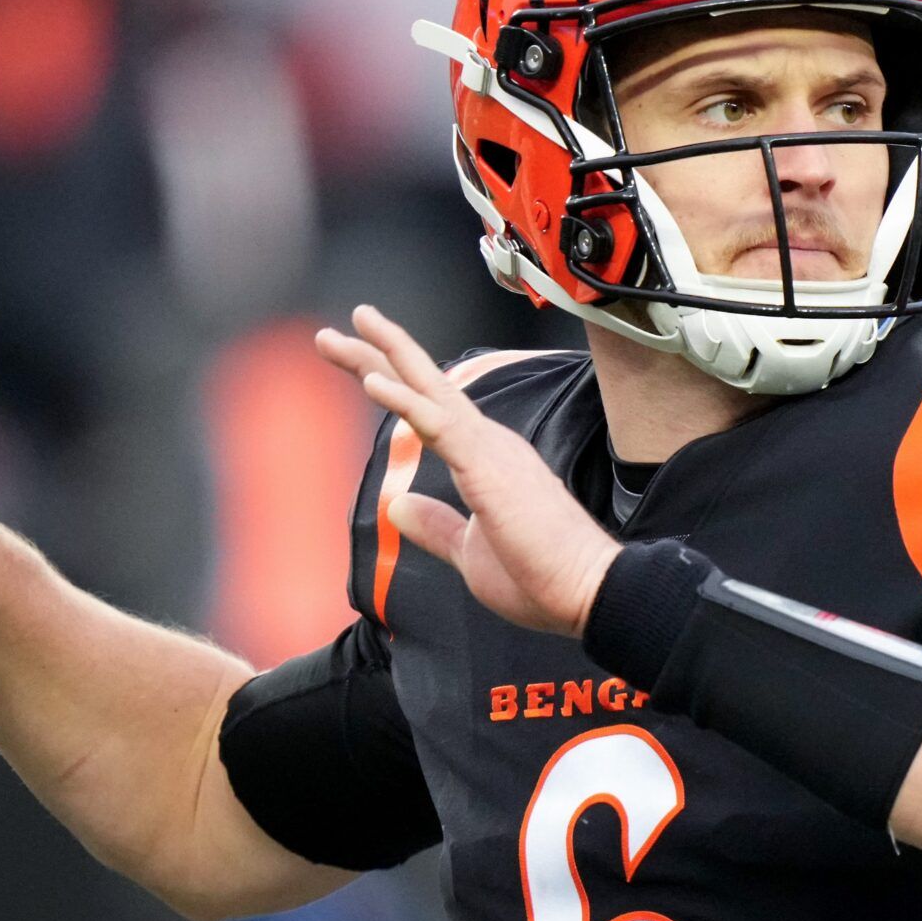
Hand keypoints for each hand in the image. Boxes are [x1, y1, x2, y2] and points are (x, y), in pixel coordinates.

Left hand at [315, 305, 620, 636]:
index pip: (429, 409)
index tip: (357, 365)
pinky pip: (438, 426)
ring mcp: (489, 450)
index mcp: (485, 459)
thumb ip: (436, 525)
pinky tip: (372, 382)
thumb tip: (397, 504)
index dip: (391, 383)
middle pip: (425, 385)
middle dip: (378, 352)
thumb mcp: (469, 552)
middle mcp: (488, 443)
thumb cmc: (539, 578)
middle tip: (333, 330)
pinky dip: (404, 401)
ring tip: (350, 326)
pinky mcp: (488, 467)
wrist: (587, 594)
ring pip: (430, 390)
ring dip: (385, 357)